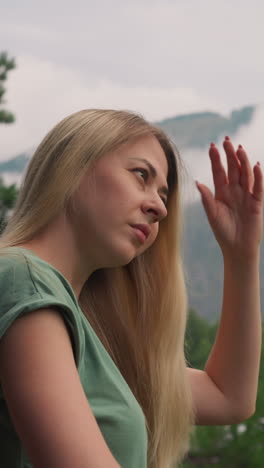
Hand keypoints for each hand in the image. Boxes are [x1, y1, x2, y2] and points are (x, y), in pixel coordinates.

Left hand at [196, 137, 263, 260]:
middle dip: (229, 155)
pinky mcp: (257, 202)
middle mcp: (235, 190)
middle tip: (226, 141)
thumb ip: (206, 199)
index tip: (212, 146)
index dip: (216, 159)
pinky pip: (258, 187)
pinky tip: (256, 165)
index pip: (219, 171)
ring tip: (239, 149)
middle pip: (233, 169)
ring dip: (243, 161)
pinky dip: (258, 176)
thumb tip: (198, 182)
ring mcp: (247, 195)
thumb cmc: (223, 232)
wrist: (237, 248)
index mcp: (222, 192)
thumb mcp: (212, 215)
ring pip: (245, 174)